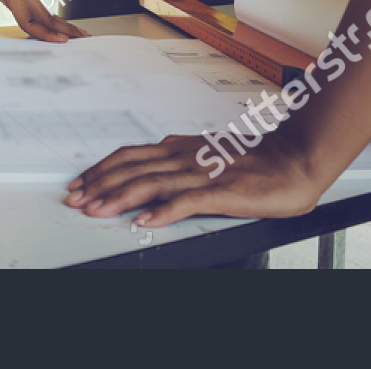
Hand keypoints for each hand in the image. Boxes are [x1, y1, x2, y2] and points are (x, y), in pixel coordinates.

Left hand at [0, 0, 88, 41]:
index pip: (30, 20)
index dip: (44, 34)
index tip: (60, 43)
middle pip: (47, 15)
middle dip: (64, 29)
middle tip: (82, 41)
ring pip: (47, 10)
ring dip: (62, 23)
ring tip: (78, 35)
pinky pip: (42, 5)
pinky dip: (53, 16)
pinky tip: (58, 24)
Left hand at [63, 132, 324, 226]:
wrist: (294, 159)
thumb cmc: (254, 159)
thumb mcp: (206, 151)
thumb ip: (179, 155)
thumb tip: (152, 156)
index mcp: (179, 148)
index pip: (130, 156)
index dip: (101, 169)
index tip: (80, 183)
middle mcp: (185, 157)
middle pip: (132, 168)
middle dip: (100, 184)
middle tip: (77, 200)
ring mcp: (202, 173)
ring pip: (152, 183)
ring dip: (121, 197)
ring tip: (98, 210)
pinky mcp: (222, 191)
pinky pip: (188, 202)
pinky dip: (165, 211)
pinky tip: (147, 221)